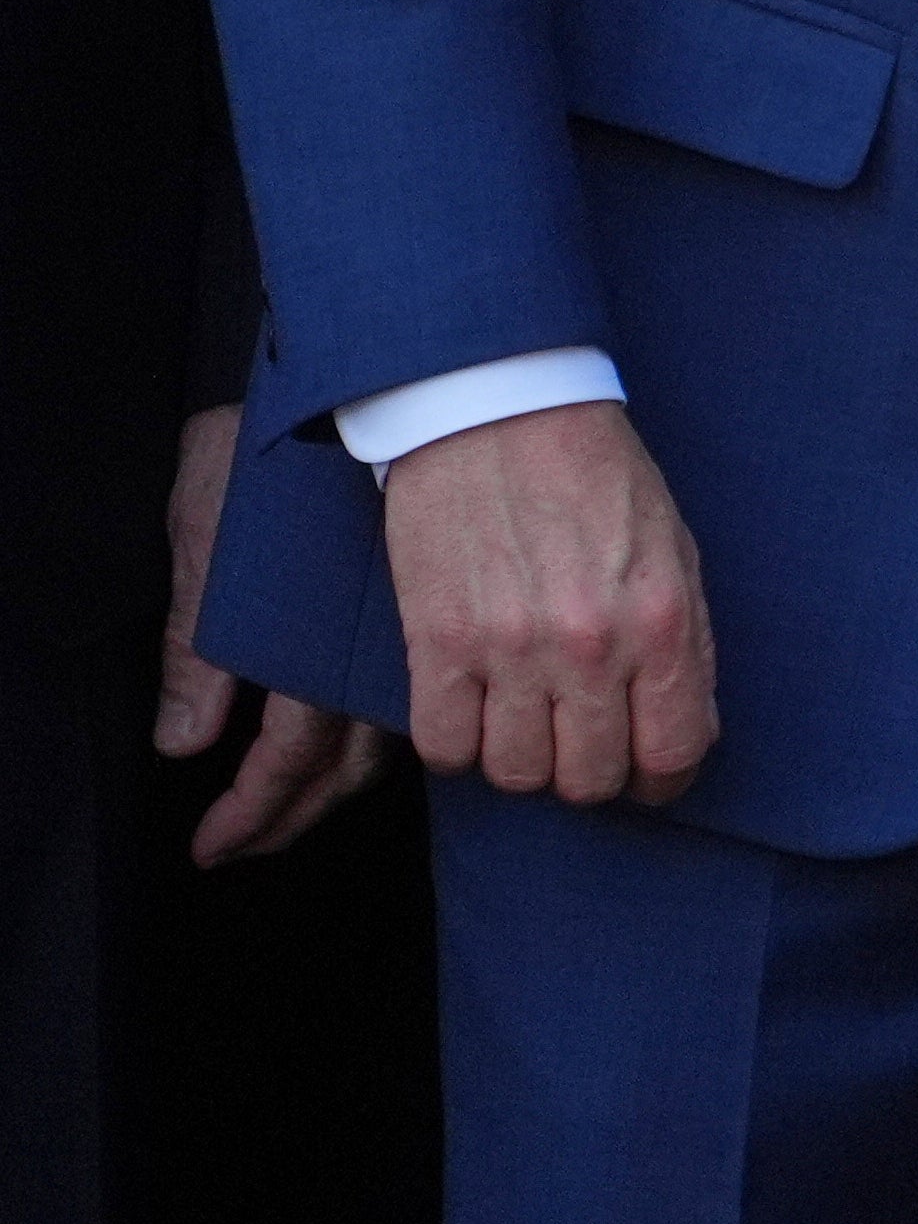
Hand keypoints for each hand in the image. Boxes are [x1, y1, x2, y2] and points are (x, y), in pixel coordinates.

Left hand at [155, 405, 385, 865]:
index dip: (249, 813)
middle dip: (291, 818)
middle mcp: (369, 647)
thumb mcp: (205, 538)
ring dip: (339, 788)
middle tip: (245, 848)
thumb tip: (184, 743)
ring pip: (390, 740)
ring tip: (298, 809)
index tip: (213, 848)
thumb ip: (199, 644)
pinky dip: (388, 734)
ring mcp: (407, 628)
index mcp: (310, 639)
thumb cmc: (264, 449)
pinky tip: (368, 742)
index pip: (283, 758)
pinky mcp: (427, 606)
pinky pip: (419, 692)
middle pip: (345, 769)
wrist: (360, 375)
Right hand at [382, 399, 714, 807]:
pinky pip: (445, 747)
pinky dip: (458, 744)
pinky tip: (471, 709)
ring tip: (523, 718)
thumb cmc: (596, 476)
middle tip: (578, 740)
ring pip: (516, 774)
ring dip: (521, 759)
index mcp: (661, 621)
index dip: (661, 780)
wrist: (500, 410)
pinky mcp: (436, 641)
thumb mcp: (674, 550)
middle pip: (589, 779)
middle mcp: (590, 646)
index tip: (646, 775)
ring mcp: (509, 649)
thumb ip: (681, 643)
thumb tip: (681, 725)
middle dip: (589, 772)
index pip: (673, 753)